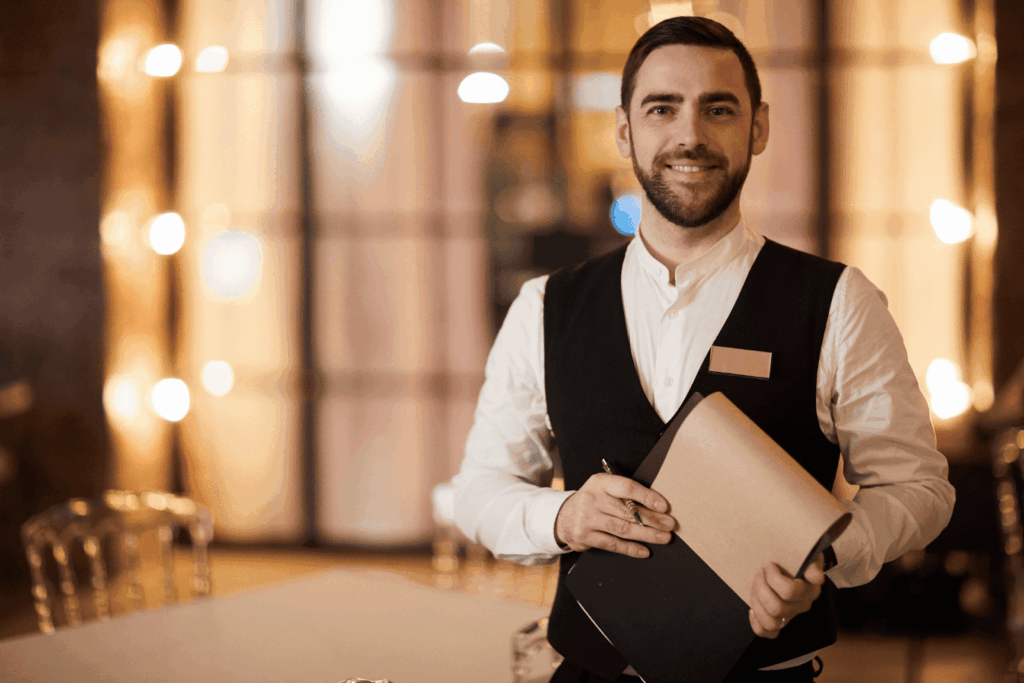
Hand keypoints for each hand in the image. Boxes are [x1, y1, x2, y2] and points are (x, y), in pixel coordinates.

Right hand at [554, 473, 676, 557]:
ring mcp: (587, 519)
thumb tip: (656, 506)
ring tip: (664, 537)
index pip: (627, 487)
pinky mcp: (585, 536)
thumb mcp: (603, 489)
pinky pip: (613, 544)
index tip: (664, 506)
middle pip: (628, 511)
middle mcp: (592, 499)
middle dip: (653, 519)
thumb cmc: (593, 501)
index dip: (647, 497)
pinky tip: (645, 550)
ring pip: (622, 529)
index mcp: (600, 482)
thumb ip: (624, 494)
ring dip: (647, 535)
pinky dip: (631, 549)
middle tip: (670, 525)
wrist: (563, 516)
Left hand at [748, 555, 824, 638]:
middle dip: (761, 588)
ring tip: (755, 585)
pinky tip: (752, 609)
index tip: (769, 564)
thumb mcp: (807, 553)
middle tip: (760, 571)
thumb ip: (812, 562)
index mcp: (810, 588)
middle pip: (777, 608)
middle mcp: (802, 604)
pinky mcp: (780, 622)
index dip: (774, 579)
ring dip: (757, 603)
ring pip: (772, 622)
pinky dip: (757, 623)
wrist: (792, 561)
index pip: (789, 591)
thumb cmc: (797, 557)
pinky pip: (768, 633)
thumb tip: (815, 576)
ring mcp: (791, 615)